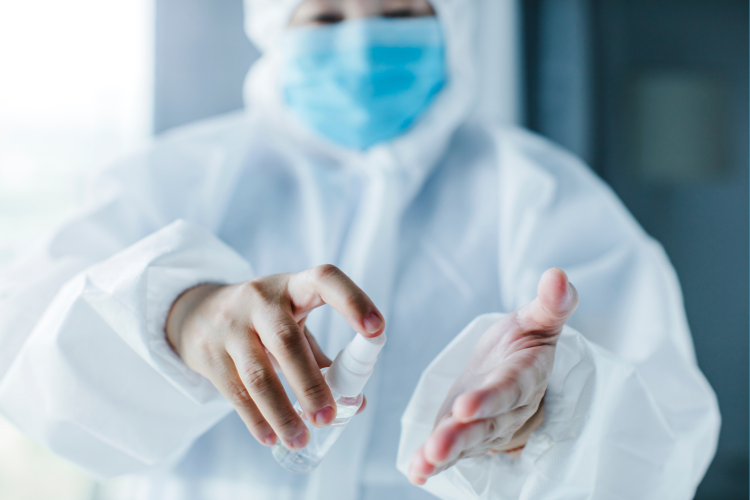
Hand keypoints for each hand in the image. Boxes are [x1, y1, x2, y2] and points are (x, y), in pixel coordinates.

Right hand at [165, 265, 383, 450]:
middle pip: (287, 341)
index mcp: (292, 287)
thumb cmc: (262, 321)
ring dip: (283, 412)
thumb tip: (356, 401)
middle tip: (328, 418)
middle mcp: (261, 300)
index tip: (377, 331)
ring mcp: (231, 325)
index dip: (353, 301)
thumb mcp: (291, 322)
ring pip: (259, 374)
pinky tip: (271, 437)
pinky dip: (255, 419)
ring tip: (301, 440)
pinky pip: (235, 392)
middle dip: (311, 383)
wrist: (196, 314)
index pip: (325, 280)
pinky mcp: (209, 353)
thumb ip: (322, 357)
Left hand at [408, 268, 577, 483]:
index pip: (508, 390)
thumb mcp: (539, 319)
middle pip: (485, 425)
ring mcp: (486, 426)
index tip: (466, 405)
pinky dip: (433, 463)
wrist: (517, 368)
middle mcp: (507, 409)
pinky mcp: (465, 434)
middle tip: (438, 447)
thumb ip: (551, 303)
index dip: (489, 399)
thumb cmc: (526, 341)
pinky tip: (416, 470)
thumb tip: (558, 276)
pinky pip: (452, 452)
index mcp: (524, 377)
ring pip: (467, 443)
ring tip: (424, 463)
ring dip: (444, 454)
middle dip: (462, 436)